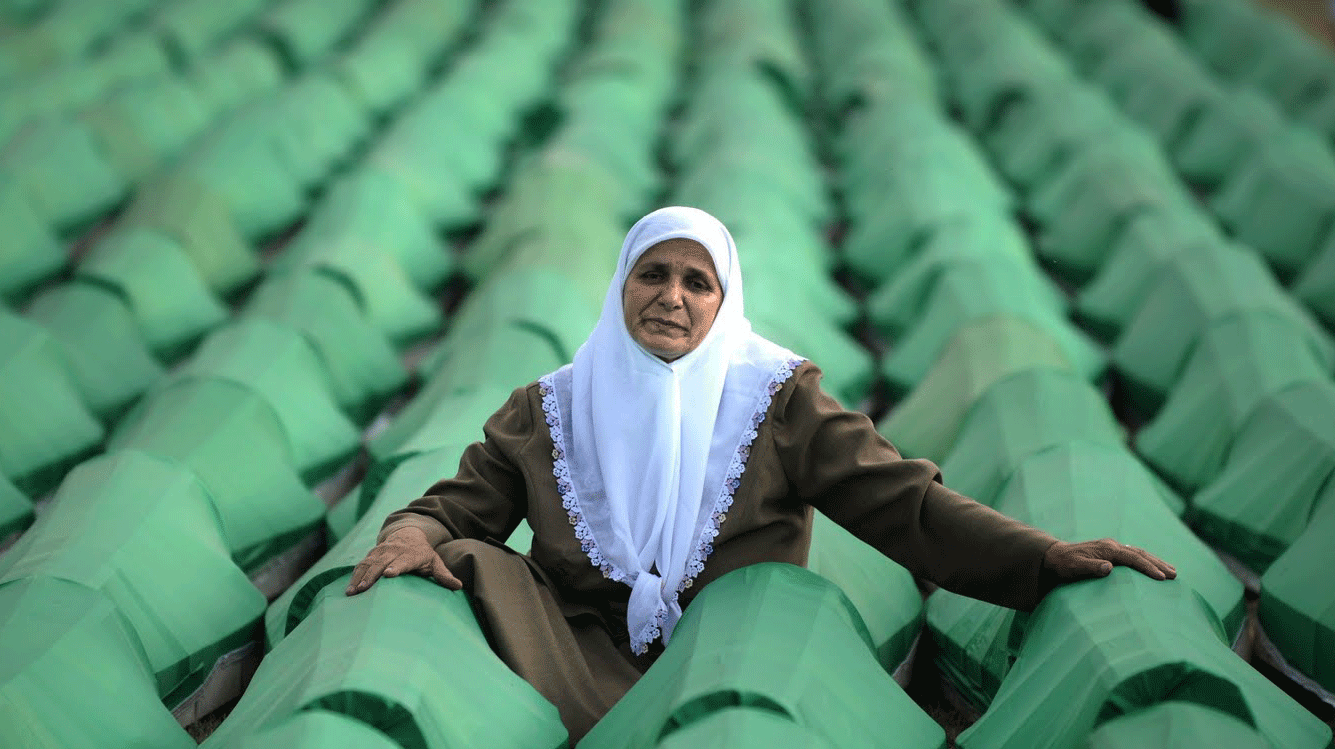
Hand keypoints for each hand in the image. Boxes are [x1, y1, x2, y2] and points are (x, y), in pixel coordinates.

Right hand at [345, 526, 462, 594]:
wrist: (408, 534)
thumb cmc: (423, 553)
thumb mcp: (435, 562)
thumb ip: (444, 575)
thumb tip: (458, 586)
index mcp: (411, 554)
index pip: (403, 561)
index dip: (396, 567)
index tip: (389, 575)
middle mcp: (394, 551)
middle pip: (381, 563)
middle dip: (372, 575)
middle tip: (364, 589)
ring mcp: (381, 552)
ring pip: (368, 564)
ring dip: (360, 578)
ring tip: (353, 593)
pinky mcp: (371, 554)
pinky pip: (361, 565)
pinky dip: (354, 576)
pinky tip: (349, 590)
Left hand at [1043, 538, 1176, 581]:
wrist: (1054, 556)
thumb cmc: (1064, 564)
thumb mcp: (1075, 567)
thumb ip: (1091, 568)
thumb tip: (1109, 568)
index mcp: (1107, 549)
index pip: (1133, 557)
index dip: (1148, 567)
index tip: (1162, 578)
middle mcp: (1112, 546)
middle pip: (1140, 553)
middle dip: (1158, 564)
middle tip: (1175, 575)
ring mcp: (1112, 548)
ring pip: (1139, 553)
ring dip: (1155, 561)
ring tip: (1172, 571)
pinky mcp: (1111, 552)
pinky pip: (1133, 555)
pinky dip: (1146, 560)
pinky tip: (1153, 567)